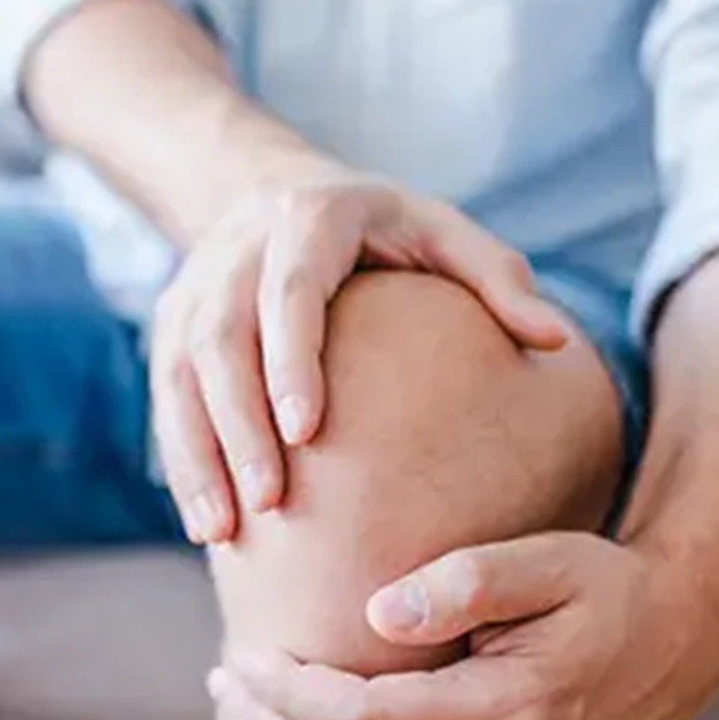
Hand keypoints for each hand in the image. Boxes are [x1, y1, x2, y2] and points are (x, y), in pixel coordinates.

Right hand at [150, 166, 569, 543]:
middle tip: (268, 501)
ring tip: (223, 531)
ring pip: (178, 375)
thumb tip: (554, 341)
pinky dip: (182, 460)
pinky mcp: (169, 323)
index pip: (292, 290)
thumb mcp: (444, 232)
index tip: (306, 431)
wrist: (272, 188)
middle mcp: (239, 248)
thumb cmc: (384, 228)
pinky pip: (164, 398)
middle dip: (237, 424)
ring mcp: (194, 286)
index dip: (290, 359)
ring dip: (197, 454)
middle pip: (221, 339)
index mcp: (310, 217)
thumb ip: (498, 281)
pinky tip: (206, 522)